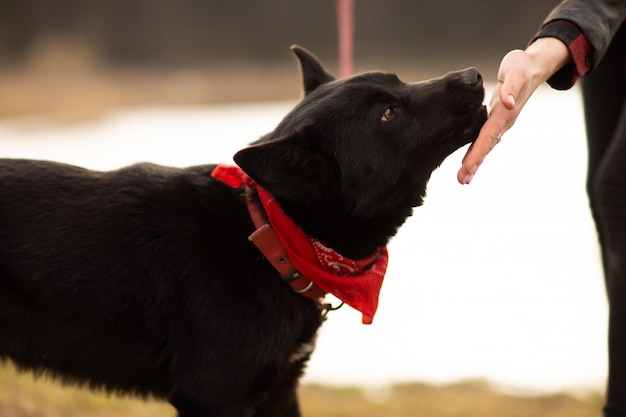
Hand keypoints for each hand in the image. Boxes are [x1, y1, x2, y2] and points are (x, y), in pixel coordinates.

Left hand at [457, 38, 570, 183]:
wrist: (532, 66)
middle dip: (474, 164)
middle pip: (486, 146)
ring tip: (463, 179)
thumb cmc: (522, 66)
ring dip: (474, 162)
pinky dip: (476, 152)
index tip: (467, 168)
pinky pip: (484, 139)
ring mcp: (500, 123)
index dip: (477, 153)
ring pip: (486, 146)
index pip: (488, 136)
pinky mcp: (495, 120)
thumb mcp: (517, 71)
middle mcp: (503, 122)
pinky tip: (469, 162)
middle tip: (462, 181)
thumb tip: (507, 102)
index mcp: (505, 113)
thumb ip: (511, 87)